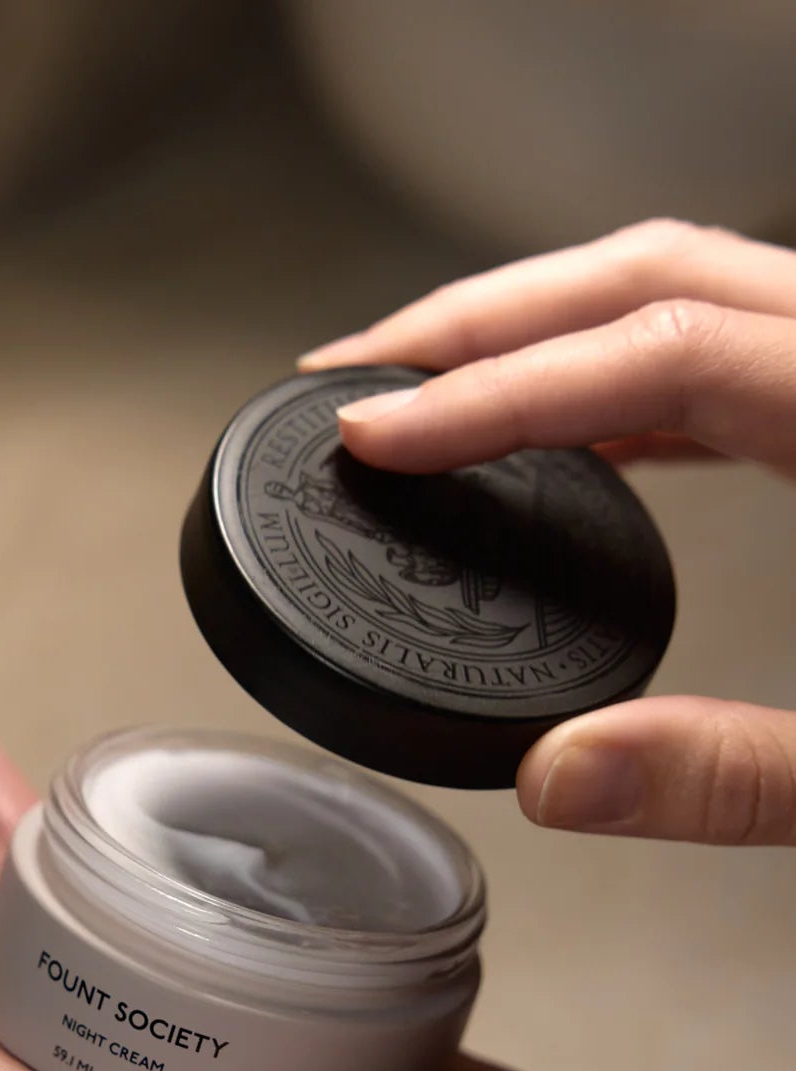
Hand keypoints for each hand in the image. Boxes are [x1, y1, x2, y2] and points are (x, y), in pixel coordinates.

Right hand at [301, 218, 795, 846]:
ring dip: (537, 327)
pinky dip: (610, 369)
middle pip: (652, 273)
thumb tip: (560, 781)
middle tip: (354, 380)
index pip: (661, 348)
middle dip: (484, 320)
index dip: (497, 392)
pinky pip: (716, 339)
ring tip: (422, 389)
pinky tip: (557, 432)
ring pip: (682, 284)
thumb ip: (732, 772)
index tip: (376, 439)